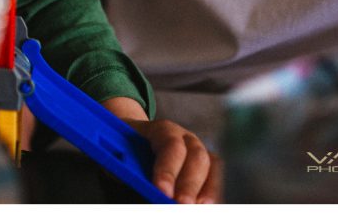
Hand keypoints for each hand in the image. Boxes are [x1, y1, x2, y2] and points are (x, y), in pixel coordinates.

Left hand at [103, 97, 222, 203]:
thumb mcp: (120, 153)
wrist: (134, 139)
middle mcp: (186, 137)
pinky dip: (213, 193)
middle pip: (196, 157)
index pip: (169, 145)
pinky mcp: (207, 166)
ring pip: (212, 166)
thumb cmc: (126, 149)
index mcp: (162, 129)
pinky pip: (216, 177)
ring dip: (207, 191)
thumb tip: (142, 189)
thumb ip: (130, 169)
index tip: (162, 191)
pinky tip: (206, 207)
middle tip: (181, 204)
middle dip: (189, 184)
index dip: (168, 169)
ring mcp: (199, 150)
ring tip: (197, 209)